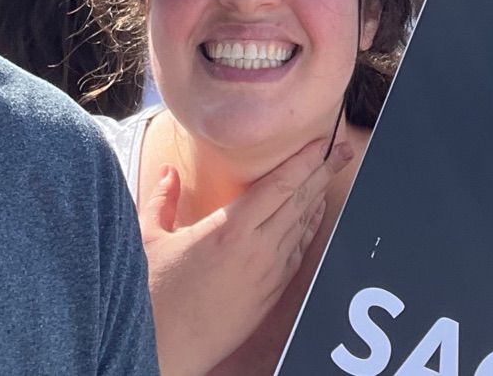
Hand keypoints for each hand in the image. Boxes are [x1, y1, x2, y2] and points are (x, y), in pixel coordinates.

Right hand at [140, 136, 355, 375]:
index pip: (279, 186)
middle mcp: (256, 249)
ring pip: (302, 226)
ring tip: (331, 174)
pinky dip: (309, 229)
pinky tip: (314, 216)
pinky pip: (297, 253)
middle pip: (300, 201)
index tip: (321, 143)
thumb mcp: (148, 240)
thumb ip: (160, 200)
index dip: (305, 161)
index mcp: (229, 230)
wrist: (166, 350)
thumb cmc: (155, 296)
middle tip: (344, 150)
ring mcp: (268, 273)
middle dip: (324, 172)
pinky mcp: (270, 294)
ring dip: (318, 197)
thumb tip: (167, 172)